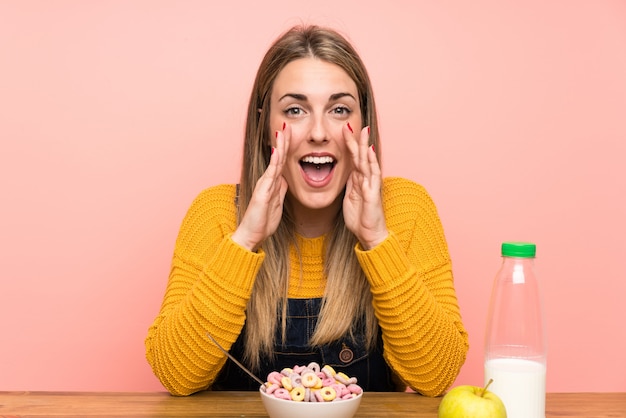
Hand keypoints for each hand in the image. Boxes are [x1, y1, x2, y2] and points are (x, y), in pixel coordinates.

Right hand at [231, 128, 288, 250]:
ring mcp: (264, 185)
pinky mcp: (262, 193)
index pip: (282, 161)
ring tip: (283, 131)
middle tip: (288, 124)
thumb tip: (286, 179)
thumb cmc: (263, 221)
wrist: (252, 235)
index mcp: (273, 182)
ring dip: (279, 146)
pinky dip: (274, 163)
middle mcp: (268, 180)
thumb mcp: (277, 203)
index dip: (287, 147)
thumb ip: (280, 190)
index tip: (292, 132)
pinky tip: (277, 152)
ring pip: (274, 162)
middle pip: (278, 157)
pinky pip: (270, 175)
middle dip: (283, 140)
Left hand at [343, 124, 387, 249]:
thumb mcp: (350, 198)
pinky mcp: (373, 194)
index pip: (354, 159)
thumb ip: (350, 185)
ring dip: (365, 146)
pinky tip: (369, 152)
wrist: (370, 235)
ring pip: (368, 162)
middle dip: (357, 140)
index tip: (343, 131)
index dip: (349, 145)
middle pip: (361, 156)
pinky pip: (372, 175)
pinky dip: (371, 163)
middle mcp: (366, 180)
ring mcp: (371, 186)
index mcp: (359, 181)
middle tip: (353, 124)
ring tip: (363, 132)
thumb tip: (347, 174)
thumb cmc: (361, 219)